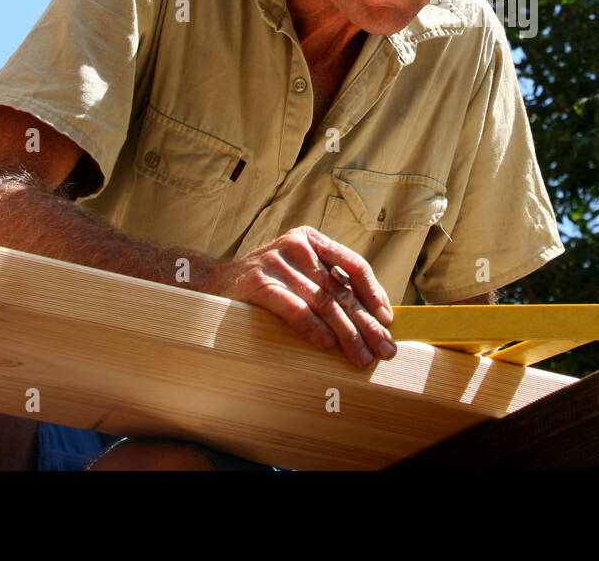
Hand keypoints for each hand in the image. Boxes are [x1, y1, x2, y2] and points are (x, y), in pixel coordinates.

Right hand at [217, 226, 395, 367]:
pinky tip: (326, 345)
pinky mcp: (258, 283)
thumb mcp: (297, 272)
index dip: (374, 294)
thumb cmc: (264, 283)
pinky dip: (312, 328)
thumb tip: (371, 317)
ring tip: (361, 357)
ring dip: (347, 334)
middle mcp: (298, 247)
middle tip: (384, 349)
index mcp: (312, 240)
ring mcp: (277, 264)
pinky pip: (293, 308)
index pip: (354, 266)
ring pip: (323, 302)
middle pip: (342, 289)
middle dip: (367, 323)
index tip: (387, 320)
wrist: (210, 284)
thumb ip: (326, 283)